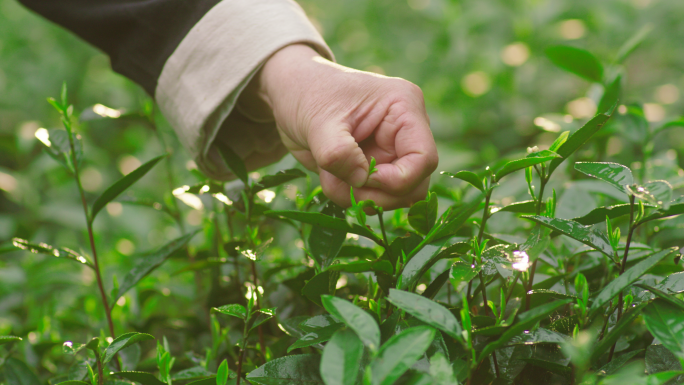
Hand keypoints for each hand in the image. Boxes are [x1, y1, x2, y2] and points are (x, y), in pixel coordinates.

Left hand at [253, 44, 437, 208]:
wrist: (290, 95)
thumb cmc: (307, 94)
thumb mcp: (318, 122)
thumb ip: (339, 153)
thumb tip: (362, 180)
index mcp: (404, 108)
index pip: (424, 158)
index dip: (397, 180)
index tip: (362, 178)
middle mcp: (405, 131)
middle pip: (414, 185)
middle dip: (376, 194)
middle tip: (341, 184)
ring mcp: (392, 151)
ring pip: (394, 197)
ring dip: (359, 197)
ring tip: (329, 175)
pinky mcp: (376, 167)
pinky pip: (374, 197)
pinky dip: (350, 196)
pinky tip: (331, 176)